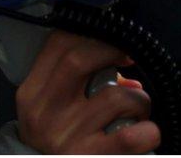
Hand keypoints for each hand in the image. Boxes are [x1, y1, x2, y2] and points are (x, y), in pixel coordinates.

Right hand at [15, 30, 160, 153]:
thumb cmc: (53, 142)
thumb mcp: (49, 109)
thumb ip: (75, 84)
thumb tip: (122, 72)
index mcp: (33, 94)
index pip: (57, 45)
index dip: (90, 35)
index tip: (112, 41)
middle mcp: (45, 113)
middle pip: (78, 61)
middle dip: (112, 51)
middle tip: (130, 58)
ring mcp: (66, 136)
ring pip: (116, 97)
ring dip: (139, 99)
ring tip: (139, 110)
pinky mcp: (89, 157)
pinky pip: (130, 136)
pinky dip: (148, 131)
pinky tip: (147, 132)